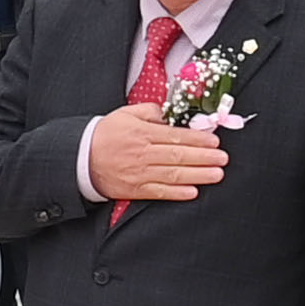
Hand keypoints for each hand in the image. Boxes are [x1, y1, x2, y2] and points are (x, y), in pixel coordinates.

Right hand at [85, 108, 227, 204]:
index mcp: (142, 134)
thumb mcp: (126, 114)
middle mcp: (142, 154)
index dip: (197, 139)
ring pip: (173, 175)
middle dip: (204, 157)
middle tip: (223, 158)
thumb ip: (151, 112)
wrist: (81, 158)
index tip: (214, 141)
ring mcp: (139, 173)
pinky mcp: (135, 189)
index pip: (175, 136)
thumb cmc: (106, 134)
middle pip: (178, 156)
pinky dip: (177, 193)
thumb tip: (170, 115)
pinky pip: (159, 192)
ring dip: (197, 175)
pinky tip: (193, 192)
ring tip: (216, 174)